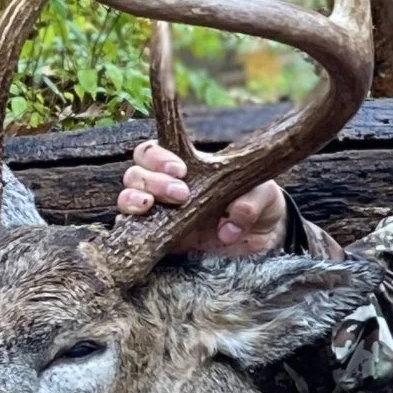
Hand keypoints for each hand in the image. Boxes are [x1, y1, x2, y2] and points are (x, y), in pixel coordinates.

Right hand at [116, 141, 287, 255]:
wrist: (262, 239)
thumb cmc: (259, 204)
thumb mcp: (265, 195)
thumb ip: (252, 200)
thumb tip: (232, 219)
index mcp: (187, 167)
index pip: (154, 152)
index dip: (159, 157)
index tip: (181, 170)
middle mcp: (165, 187)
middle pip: (135, 173)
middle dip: (152, 180)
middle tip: (181, 195)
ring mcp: (160, 214)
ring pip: (127, 198)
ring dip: (134, 200)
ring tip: (152, 207)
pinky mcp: (160, 240)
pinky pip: (133, 231)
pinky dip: (131, 227)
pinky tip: (142, 229)